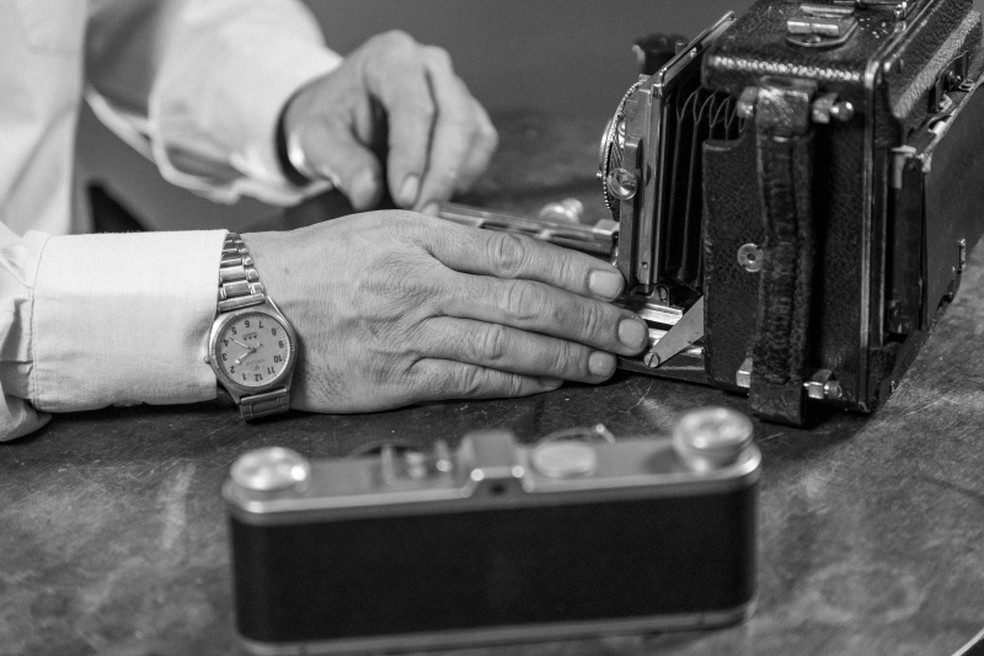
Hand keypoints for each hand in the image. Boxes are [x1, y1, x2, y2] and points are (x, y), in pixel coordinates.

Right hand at [244, 213, 648, 412]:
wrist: (253, 308)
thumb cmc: (320, 267)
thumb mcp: (383, 230)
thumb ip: (447, 242)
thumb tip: (516, 257)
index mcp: (419, 239)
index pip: (512, 251)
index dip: (570, 267)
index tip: (611, 280)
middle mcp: (420, 284)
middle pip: (521, 298)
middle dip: (586, 315)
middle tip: (628, 328)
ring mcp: (410, 333)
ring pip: (504, 342)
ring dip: (562, 354)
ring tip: (603, 360)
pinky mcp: (398, 377)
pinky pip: (470, 378)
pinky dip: (516, 380)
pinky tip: (550, 381)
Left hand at [282, 31, 497, 212]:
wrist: (342, 117)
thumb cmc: (330, 121)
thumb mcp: (315, 140)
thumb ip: (341, 164)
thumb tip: (369, 192)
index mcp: (389, 57)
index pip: (413, 106)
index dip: (412, 156)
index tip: (404, 198)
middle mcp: (429, 64)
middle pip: (454, 117)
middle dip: (440, 172)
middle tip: (422, 212)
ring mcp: (454, 87)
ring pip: (473, 132)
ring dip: (454, 177)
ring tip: (424, 208)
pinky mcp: (469, 113)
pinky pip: (481, 144)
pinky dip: (465, 174)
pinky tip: (437, 192)